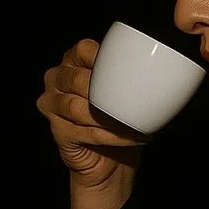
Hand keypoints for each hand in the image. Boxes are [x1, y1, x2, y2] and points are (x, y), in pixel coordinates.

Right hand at [36, 38, 147, 189]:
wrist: (110, 158)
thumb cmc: (116, 117)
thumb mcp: (121, 89)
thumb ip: (127, 74)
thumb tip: (155, 67)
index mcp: (72, 61)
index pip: (84, 50)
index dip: (103, 58)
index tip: (128, 68)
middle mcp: (56, 79)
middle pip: (78, 80)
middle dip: (107, 92)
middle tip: (133, 101)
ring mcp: (52, 106)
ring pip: (78, 108)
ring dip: (109, 117)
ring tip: (133, 123)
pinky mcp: (58, 132)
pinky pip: (86, 132)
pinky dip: (112, 136)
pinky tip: (129, 137)